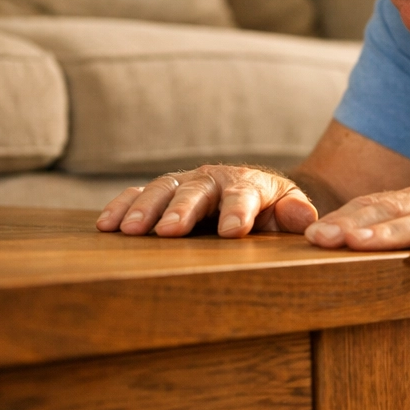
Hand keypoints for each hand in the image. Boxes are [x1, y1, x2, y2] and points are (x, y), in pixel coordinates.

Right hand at [96, 165, 317, 237]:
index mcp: (250, 183)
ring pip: (162, 189)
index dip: (238, 211)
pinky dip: (121, 207)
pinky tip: (107, 225)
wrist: (260, 197)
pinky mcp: (163, 194)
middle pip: (196, 190)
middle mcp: (213, 178)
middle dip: (182, 209)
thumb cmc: (276, 209)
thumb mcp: (292, 210)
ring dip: (144, 208)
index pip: (244, 194)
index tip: (233, 232)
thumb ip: (297, 213)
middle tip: (168, 231)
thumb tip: (302, 215)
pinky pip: (138, 195)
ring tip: (128, 230)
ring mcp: (185, 184)